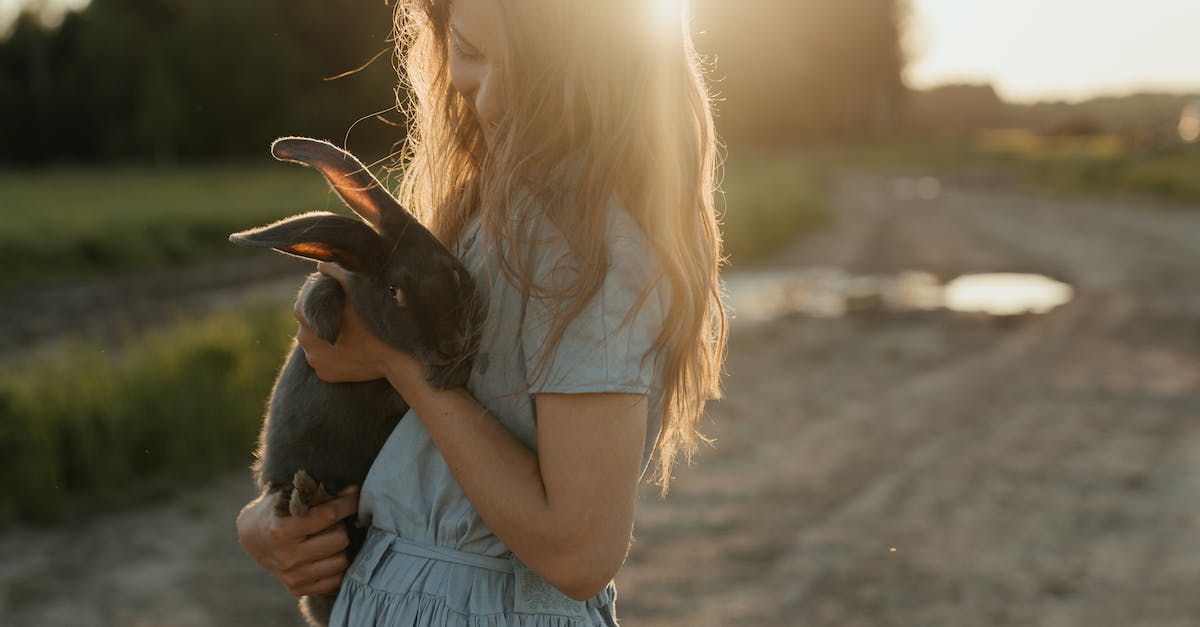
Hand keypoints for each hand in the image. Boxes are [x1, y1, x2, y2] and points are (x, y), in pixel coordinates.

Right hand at [236, 485, 359, 596]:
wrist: (252, 537)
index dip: (348, 503)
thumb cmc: (275, 511)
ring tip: (330, 537)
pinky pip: (336, 580)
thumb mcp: (288, 496)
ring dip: (341, 547)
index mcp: (281, 531)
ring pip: (342, 561)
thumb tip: (354, 491)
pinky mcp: (298, 589)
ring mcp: (293, 577)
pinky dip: (337, 565)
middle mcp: (287, 558)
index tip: (356, 495)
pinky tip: (328, 554)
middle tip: (335, 520)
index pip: (328, 516)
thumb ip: (318, 493)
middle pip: (340, 539)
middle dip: (342, 525)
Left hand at [298, 261, 427, 390]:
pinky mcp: (324, 374)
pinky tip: (352, 350)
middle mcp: (303, 339)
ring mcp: (314, 359)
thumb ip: (336, 271)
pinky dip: (335, 356)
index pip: (304, 303)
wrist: (395, 358)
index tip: (339, 301)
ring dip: (328, 338)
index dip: (321, 300)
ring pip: (317, 343)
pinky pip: (325, 361)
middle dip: (324, 319)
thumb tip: (321, 265)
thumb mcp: (358, 287)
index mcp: (306, 316)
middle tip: (349, 317)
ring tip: (352, 334)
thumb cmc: (377, 319)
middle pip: (310, 324)